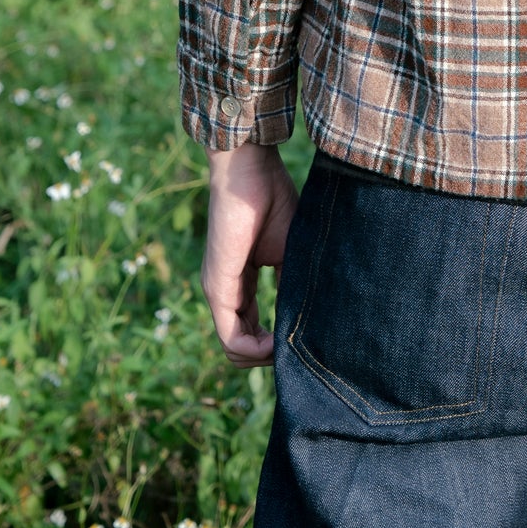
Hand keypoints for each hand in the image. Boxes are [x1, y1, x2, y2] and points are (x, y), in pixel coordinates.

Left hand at [201, 143, 298, 366]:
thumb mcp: (290, 248)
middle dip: (271, 356)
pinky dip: (256, 350)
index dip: (276, 343)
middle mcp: (226, 292)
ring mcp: (218, 292)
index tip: (301, 339)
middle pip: (242, 347)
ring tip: (289, 347)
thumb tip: (309, 317)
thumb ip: (292, 281)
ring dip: (264, 358)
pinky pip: (231, 339)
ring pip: (235, 351)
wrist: (249, 169)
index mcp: (242, 282)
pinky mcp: (217, 288)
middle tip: (296, 349)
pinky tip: (278, 343)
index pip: (252, 329)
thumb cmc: (271, 199)